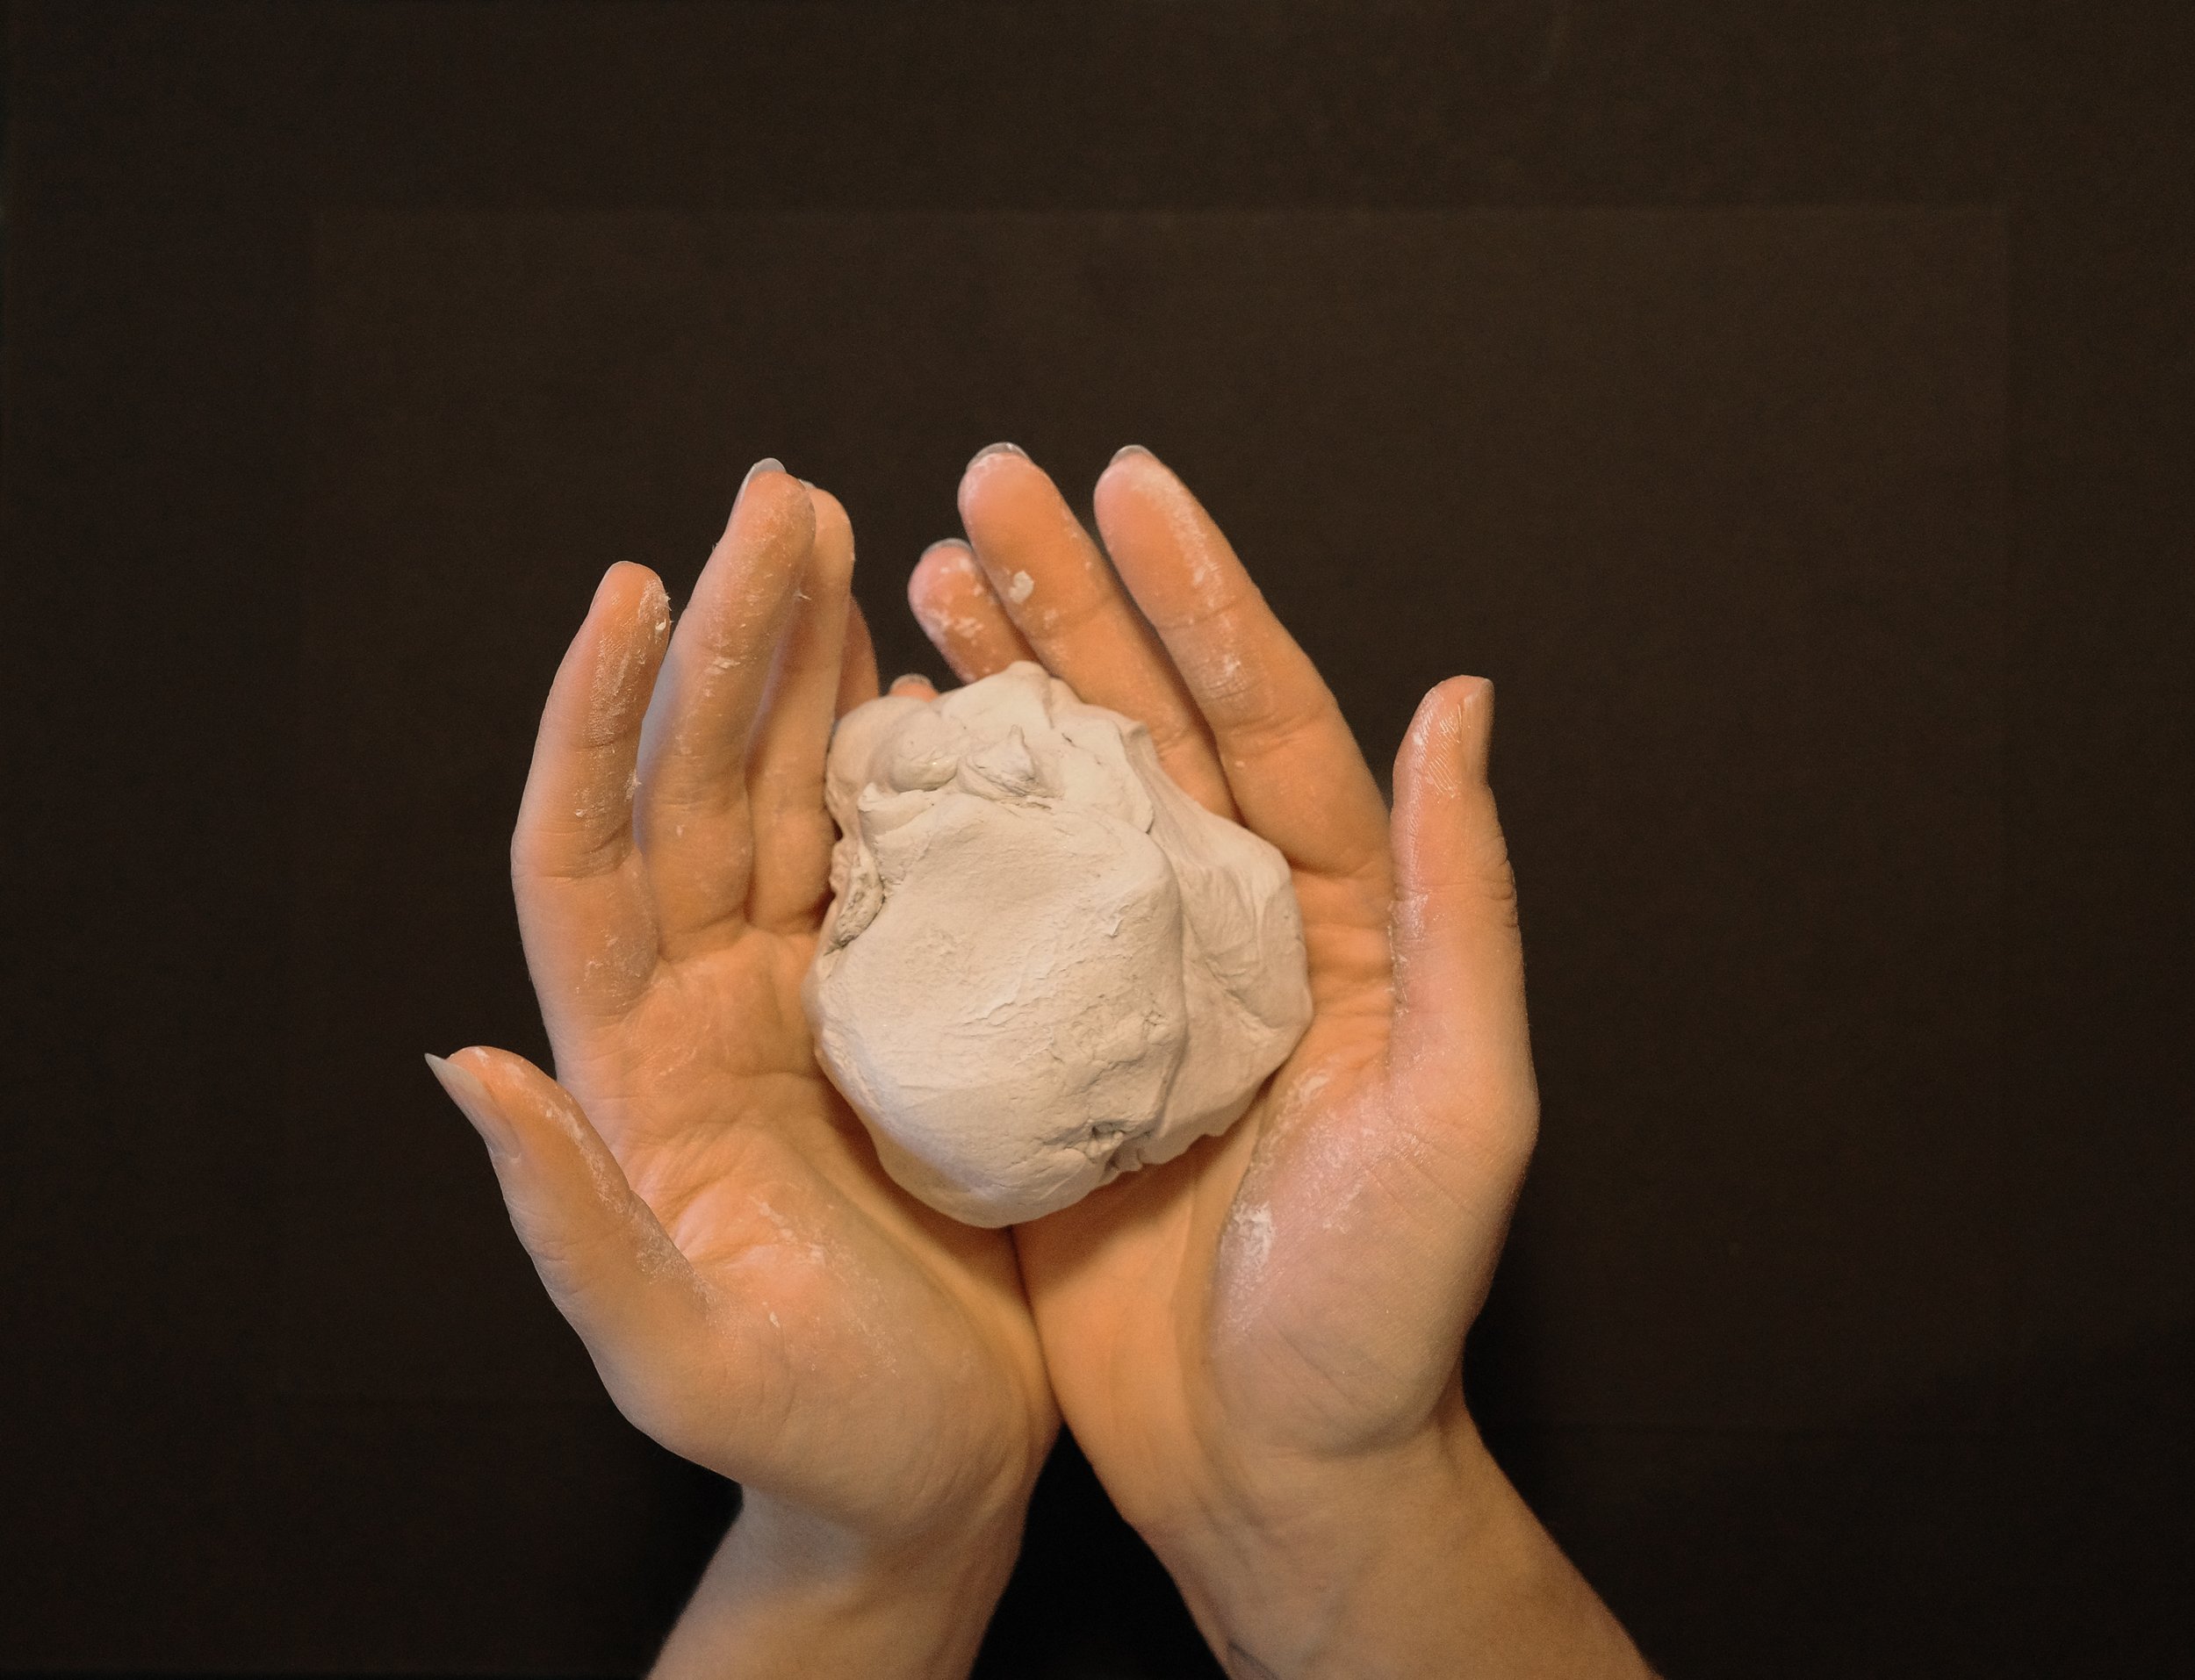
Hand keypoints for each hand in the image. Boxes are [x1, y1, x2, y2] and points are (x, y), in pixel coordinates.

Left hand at [428, 463, 1054, 1677]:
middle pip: (699, 787)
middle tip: (782, 500)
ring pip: (791, 797)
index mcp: (638, 1069)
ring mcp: (805, 1000)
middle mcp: (708, 1006)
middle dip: (731, 637)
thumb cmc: (803, 1431)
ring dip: (812, 666)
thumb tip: (460, 1064)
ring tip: (845, 537)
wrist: (923, 1476)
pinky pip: (888, 860)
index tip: (629, 585)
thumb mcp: (674, 1349)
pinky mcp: (900, 1015)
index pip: (588, 858)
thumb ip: (569, 1219)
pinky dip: (903, 761)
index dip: (596, 722)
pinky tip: (927, 675)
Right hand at [907, 443, 1650, 1676]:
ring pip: (1056, 800)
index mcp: (1334, 919)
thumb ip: (1456, 904)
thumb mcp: (1459, 1105)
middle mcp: (1228, 926)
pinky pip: (980, 918)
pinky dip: (929, 829)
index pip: (1269, 719)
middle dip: (1070, 602)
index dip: (1200, 598)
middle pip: (1147, 726)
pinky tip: (871, 751)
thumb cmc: (1380, 1307)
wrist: (1270, 1466)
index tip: (1127, 486)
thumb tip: (1461, 703)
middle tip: (984, 488)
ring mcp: (1127, 987)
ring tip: (918, 581)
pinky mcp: (1042, 1059)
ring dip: (996, 686)